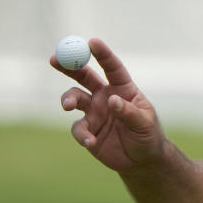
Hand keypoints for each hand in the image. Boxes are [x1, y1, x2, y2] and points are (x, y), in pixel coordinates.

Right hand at [50, 38, 165, 172]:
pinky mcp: (87, 130)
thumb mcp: (144, 123)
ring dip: (67, 99)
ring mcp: (94, 112)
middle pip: (84, 76)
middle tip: (54, 59)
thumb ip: (128, 112)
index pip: (112, 68)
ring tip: (68, 106)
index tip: (92, 42)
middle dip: (69, 66)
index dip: (102, 54)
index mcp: (123, 89)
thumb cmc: (148, 136)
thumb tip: (112, 100)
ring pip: (73, 98)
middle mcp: (105, 96)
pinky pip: (78, 128)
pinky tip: (91, 142)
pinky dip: (82, 135)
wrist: (141, 160)